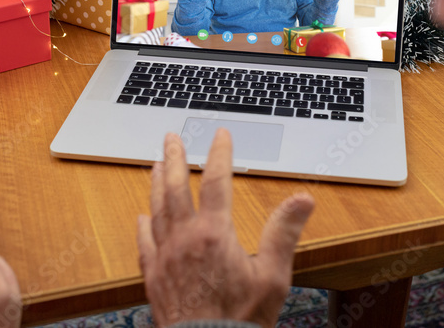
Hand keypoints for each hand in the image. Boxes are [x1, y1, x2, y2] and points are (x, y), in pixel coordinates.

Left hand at [137, 130, 314, 327]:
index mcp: (214, 233)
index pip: (216, 181)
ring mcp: (165, 257)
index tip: (220, 134)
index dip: (219, 154)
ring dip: (156, 183)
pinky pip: (144, 244)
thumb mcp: (273, 276)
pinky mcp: (154, 277)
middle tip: (172, 137)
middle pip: (175, 187)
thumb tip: (302, 199)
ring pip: (156, 209)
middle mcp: (184, 238)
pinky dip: (143, 226)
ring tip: (155, 164)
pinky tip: (141, 216)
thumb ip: (284, 233)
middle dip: (174, 158)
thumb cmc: (241, 320)